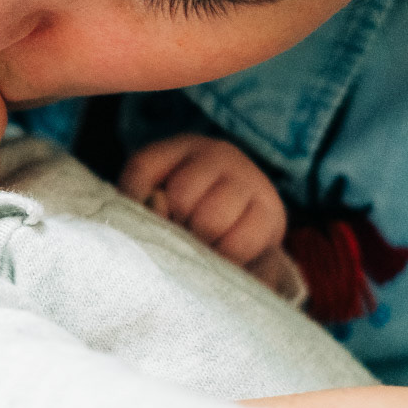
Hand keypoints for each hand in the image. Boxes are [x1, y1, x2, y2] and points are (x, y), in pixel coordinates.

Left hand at [120, 135, 286, 268]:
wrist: (242, 231)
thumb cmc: (186, 216)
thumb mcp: (156, 202)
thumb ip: (142, 203)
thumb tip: (156, 204)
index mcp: (179, 149)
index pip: (143, 168)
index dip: (136, 201)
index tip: (142, 220)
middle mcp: (217, 155)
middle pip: (180, 196)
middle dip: (175, 226)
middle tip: (182, 235)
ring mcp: (248, 179)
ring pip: (210, 220)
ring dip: (200, 243)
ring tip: (202, 246)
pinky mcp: (271, 212)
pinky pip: (239, 242)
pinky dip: (224, 258)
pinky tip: (223, 255)